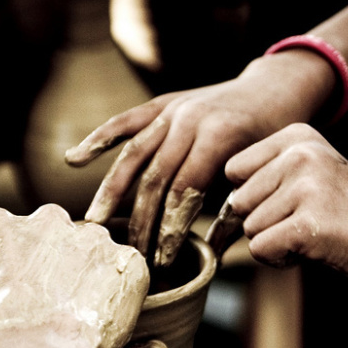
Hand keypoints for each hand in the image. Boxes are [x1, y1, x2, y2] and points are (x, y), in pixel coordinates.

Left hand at [0, 204, 149, 347]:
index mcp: (129, 265)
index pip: (106, 265)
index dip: (83, 291)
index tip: (69, 315)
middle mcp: (93, 235)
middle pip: (73, 242)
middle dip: (57, 266)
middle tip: (37, 307)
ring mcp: (47, 224)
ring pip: (36, 229)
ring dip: (25, 253)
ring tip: (10, 295)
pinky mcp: (4, 225)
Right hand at [65, 52, 334, 265]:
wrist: (274, 89)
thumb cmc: (274, 139)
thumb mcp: (263, 174)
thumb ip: (237, 211)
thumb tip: (214, 257)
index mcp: (219, 135)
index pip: (184, 189)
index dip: (170, 227)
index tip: (162, 258)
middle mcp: (190, 119)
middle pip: (155, 177)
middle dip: (143, 221)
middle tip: (133, 255)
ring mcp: (173, 109)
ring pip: (134, 154)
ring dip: (112, 191)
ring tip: (96, 222)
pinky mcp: (162, 103)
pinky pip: (125, 122)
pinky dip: (98, 139)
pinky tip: (74, 159)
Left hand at [224, 123, 347, 281]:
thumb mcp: (309, 173)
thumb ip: (265, 179)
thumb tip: (219, 212)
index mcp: (296, 137)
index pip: (235, 170)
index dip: (254, 197)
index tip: (288, 203)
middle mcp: (298, 155)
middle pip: (239, 202)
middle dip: (264, 222)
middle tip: (306, 221)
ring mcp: (303, 188)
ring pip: (250, 228)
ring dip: (275, 241)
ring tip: (314, 232)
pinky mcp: (307, 224)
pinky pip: (261, 249)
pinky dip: (281, 258)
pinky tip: (313, 248)